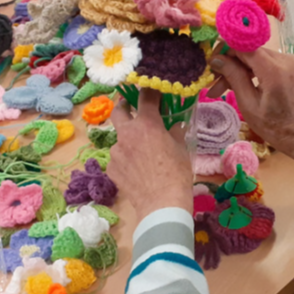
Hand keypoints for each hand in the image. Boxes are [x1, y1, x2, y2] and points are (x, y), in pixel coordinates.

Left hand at [108, 93, 193, 217]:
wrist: (162, 203)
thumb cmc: (177, 173)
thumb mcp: (181, 148)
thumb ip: (175, 132)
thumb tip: (174, 125)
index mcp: (147, 124)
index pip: (146, 97)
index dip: (150, 91)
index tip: (153, 90)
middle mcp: (127, 134)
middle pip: (118, 111)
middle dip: (124, 107)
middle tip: (131, 110)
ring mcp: (116, 151)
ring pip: (120, 139)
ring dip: (129, 141)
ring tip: (141, 155)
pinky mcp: (111, 168)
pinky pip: (118, 158)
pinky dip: (126, 160)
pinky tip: (137, 171)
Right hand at [206, 48, 293, 155]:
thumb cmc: (271, 125)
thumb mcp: (248, 103)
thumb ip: (234, 77)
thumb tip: (216, 59)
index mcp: (275, 71)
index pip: (245, 47)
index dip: (225, 51)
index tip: (212, 63)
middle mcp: (285, 60)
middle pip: (249, 51)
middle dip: (229, 63)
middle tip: (214, 81)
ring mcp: (290, 60)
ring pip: (255, 56)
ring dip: (237, 68)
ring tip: (221, 87)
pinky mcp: (289, 64)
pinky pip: (263, 61)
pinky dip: (250, 70)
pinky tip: (238, 83)